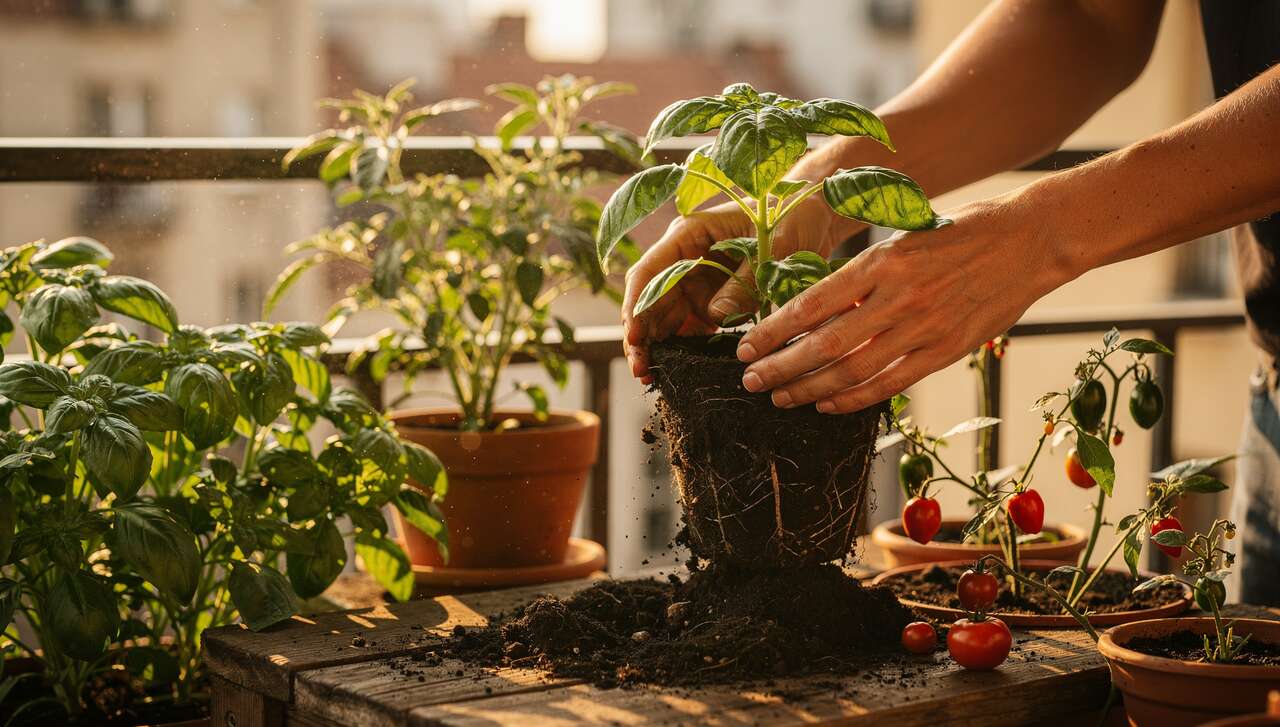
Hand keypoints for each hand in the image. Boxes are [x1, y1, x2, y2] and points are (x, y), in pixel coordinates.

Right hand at [623, 194, 850, 382]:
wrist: (812, 218)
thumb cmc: (791, 218)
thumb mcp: (773, 249)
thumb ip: (745, 282)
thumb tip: (716, 317)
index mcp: (688, 236)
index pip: (649, 272)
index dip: (637, 305)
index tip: (635, 336)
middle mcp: (684, 260)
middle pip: (650, 300)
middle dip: (641, 335)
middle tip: (641, 370)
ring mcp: (696, 281)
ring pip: (665, 318)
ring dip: (657, 346)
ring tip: (652, 377)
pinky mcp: (711, 300)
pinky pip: (690, 327)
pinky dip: (682, 348)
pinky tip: (678, 370)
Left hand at [735, 196, 1070, 412]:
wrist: (1031, 239)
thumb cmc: (962, 230)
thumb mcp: (903, 236)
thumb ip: (863, 276)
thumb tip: (815, 309)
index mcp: (882, 260)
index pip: (811, 304)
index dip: (773, 331)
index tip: (747, 347)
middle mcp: (899, 296)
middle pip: (824, 344)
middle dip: (780, 367)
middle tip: (750, 380)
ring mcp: (925, 327)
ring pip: (852, 371)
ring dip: (808, 388)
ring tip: (779, 396)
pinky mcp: (947, 350)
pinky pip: (891, 384)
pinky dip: (853, 399)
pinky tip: (826, 404)